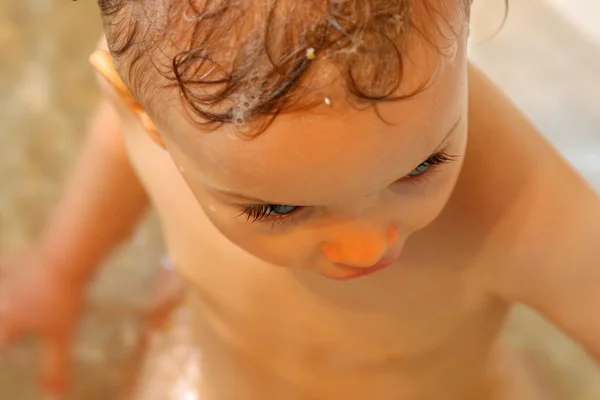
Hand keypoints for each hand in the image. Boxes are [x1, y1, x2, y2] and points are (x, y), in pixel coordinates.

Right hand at [0, 249, 86, 396]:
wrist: (66, 256)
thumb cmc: (62, 299)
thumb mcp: (61, 337)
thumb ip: (55, 367)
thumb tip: (55, 396)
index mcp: (6, 321)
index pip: (0, 342)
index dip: (3, 345)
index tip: (5, 346)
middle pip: (0, 315)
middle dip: (5, 326)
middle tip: (8, 332)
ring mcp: (6, 277)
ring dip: (2, 296)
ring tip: (5, 303)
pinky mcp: (16, 259)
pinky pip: (2, 265)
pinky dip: (1, 269)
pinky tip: (5, 267)